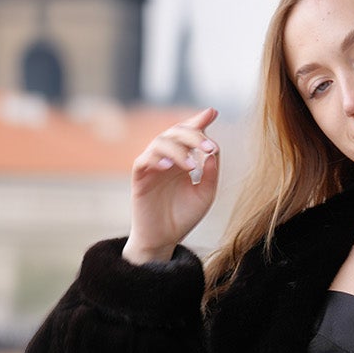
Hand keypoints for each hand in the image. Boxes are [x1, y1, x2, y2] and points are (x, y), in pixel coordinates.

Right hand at [123, 106, 220, 261]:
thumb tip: (213, 153)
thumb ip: (210, 175)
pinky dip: (157, 158)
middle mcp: (167, 157)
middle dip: (194, 136)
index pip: (189, 133)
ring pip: (160, 142)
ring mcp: (152, 165)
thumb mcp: (204, 196)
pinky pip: (145, 160)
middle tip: (209, 148)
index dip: (199, 121)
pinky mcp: (139, 176)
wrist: (163, 239)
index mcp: (183, 159)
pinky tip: (169, 166)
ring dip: (178, 149)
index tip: (213, 112)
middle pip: (176, 132)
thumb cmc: (183, 217)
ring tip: (191, 165)